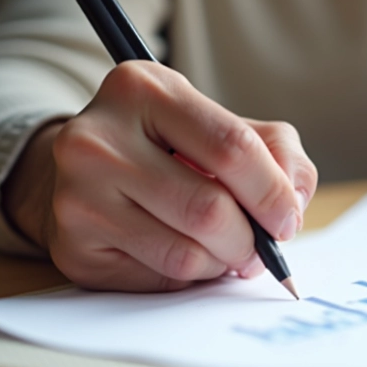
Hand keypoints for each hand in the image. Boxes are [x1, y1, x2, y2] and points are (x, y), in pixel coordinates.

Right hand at [1, 61, 316, 291]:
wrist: (92, 170)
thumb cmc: (173, 146)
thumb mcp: (226, 125)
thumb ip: (277, 152)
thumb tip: (294, 204)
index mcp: (143, 88)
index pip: (231, 147)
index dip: (273, 192)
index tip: (288, 219)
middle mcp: (97, 137)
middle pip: (208, 208)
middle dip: (250, 240)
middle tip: (260, 247)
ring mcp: (77, 193)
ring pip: (185, 254)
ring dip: (222, 262)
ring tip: (223, 248)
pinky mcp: (73, 245)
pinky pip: (158, 277)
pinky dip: (189, 276)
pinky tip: (184, 250)